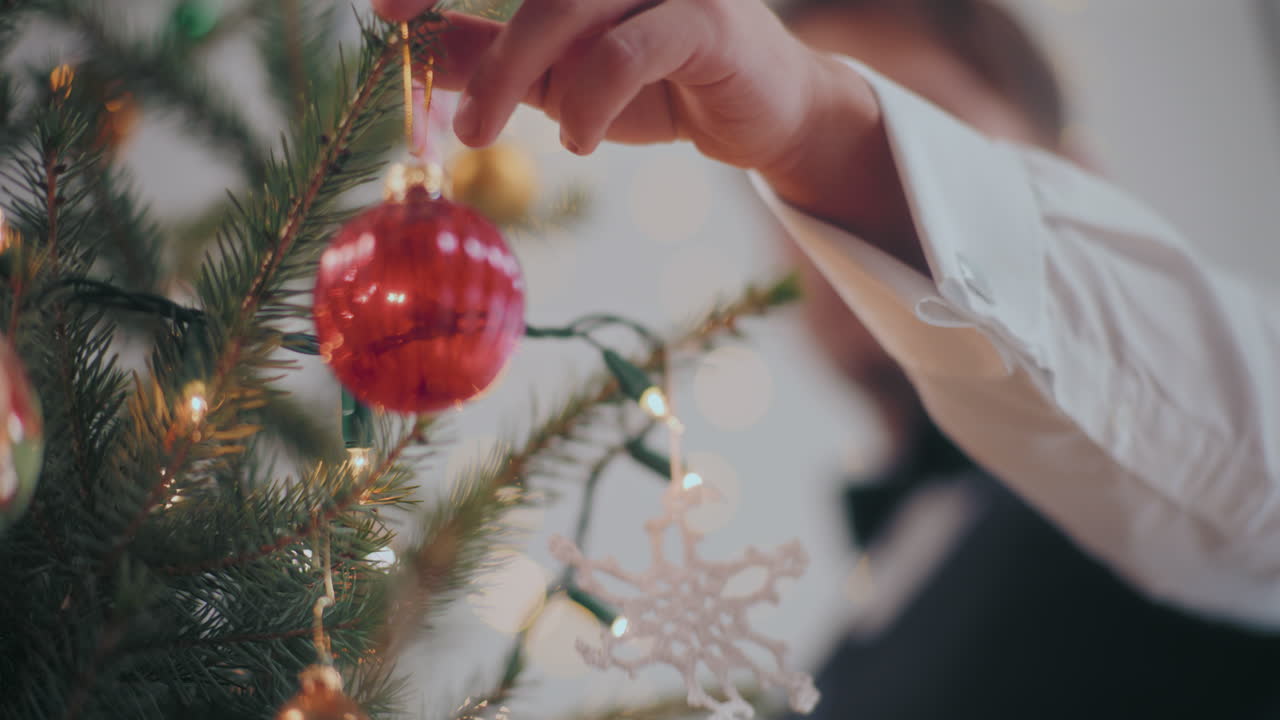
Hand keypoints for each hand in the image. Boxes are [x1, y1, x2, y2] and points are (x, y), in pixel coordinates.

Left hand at [375, 0, 919, 255]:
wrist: (767, 112)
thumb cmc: (661, 80)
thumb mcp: (560, 70)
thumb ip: (493, 50)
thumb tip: (412, 43)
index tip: (382, 7)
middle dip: (468, 21)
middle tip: (396, 32)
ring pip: (562, 2)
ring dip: (505, 70)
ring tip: (478, 131)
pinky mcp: (710, 18)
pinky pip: (628, 52)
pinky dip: (586, 100)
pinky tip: (575, 139)